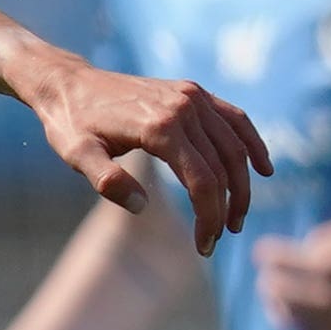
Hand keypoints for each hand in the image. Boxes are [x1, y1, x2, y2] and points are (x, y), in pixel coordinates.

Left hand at [21, 57, 267, 252]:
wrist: (68, 83)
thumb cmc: (70, 123)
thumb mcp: (77, 156)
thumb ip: (106, 180)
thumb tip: (142, 206)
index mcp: (159, 127)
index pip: (202, 181)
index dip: (209, 217)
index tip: (204, 246)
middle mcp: (183, 107)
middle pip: (223, 165)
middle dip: (227, 207)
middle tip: (220, 237)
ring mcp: (191, 96)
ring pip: (234, 145)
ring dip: (242, 183)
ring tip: (236, 217)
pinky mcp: (193, 92)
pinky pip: (233, 118)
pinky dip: (251, 143)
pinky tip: (262, 168)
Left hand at [256, 215, 330, 329]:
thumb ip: (322, 237)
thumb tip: (302, 250)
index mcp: (319, 266)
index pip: (273, 260)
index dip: (266, 253)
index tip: (264, 252)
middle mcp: (317, 296)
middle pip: (270, 289)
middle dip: (269, 279)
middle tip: (275, 277)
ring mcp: (326, 323)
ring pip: (283, 317)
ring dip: (276, 307)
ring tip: (280, 302)